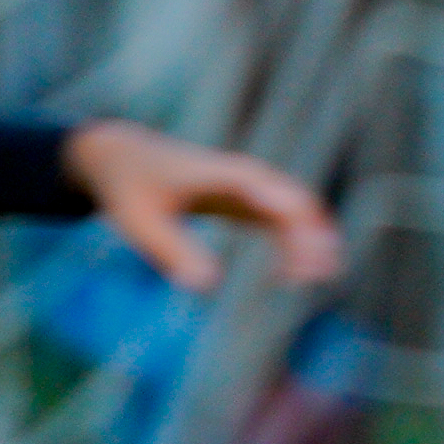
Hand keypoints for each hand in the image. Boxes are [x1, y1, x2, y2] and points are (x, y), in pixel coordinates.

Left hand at [63, 119, 344, 294]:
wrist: (121, 156)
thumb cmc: (130, 187)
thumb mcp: (141, 222)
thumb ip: (172, 251)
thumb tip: (206, 287)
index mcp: (226, 176)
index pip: (275, 195)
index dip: (298, 224)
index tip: (312, 260)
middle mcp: (247, 178)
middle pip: (298, 203)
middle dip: (315, 238)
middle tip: (321, 278)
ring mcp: (250, 187)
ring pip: (299, 212)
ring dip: (313, 243)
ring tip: (321, 280)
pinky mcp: (247, 199)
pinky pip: (286, 221)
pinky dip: (296, 246)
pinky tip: (289, 277)